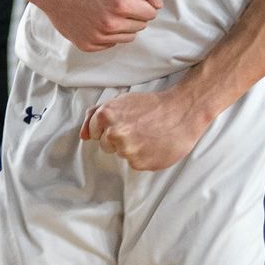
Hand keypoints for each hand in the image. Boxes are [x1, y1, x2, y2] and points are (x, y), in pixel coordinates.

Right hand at [33, 0, 159, 51]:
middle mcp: (110, 25)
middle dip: (133, 13)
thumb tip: (158, 4)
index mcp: (120, 5)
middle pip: (140, 26)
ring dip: (122, 24)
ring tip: (104, 8)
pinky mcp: (88, 45)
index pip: (151, 12)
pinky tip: (94, 18)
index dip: (142, 1)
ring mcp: (98, 38)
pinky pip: (111, 43)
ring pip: (128, 37)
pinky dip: (108, 33)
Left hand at [80, 86, 206, 170]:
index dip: (107, 128)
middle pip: (106, 145)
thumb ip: (95, 115)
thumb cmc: (151, 105)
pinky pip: (135, 163)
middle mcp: (114, 134)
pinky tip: (154, 145)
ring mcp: (127, 150)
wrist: (182, 112)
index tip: (123, 123)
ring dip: (131, 148)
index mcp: (106, 115)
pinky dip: (143, 156)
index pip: (93, 132)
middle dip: (117, 139)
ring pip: (121, 154)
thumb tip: (83, 136)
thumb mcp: (120, 101)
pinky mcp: (140, 164)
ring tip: (147, 135)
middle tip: (137, 128)